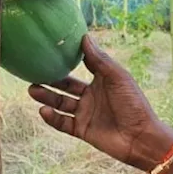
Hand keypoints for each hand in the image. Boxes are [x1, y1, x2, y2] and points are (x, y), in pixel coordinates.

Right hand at [27, 34, 172, 171]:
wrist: (140, 136)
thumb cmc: (133, 103)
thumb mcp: (117, 77)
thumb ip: (99, 59)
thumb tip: (84, 36)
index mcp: (101, 80)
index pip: (81, 66)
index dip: (68, 58)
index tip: (52, 47)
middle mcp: (91, 96)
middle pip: (66, 86)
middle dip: (50, 79)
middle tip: (33, 72)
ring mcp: (86, 113)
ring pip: (61, 103)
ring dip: (47, 97)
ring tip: (32, 89)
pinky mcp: (82, 130)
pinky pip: (63, 123)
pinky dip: (52, 118)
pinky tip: (43, 110)